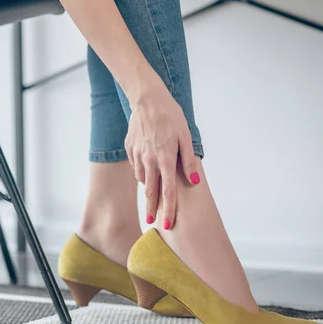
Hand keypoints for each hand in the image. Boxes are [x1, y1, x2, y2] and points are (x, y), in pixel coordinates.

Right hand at [125, 76, 199, 229]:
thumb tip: (193, 182)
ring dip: (147, 188)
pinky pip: (136, 166)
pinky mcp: (129, 149)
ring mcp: (137, 155)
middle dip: (152, 209)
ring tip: (152, 195)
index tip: (167, 225)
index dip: (168, 210)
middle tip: (152, 222)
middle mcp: (149, 160)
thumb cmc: (170, 115)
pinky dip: (141, 171)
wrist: (147, 98)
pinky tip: (147, 169)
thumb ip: (188, 162)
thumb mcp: (186, 136)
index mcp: (166, 159)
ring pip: (142, 178)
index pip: (168, 192)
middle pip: (150, 192)